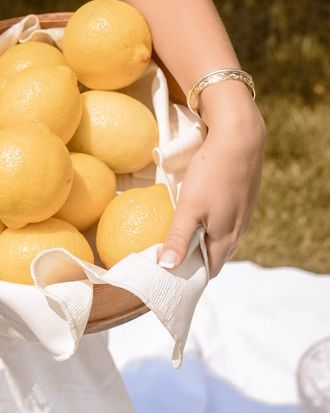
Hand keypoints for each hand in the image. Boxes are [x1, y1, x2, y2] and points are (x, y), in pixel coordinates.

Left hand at [160, 89, 265, 278]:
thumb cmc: (212, 174)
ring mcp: (244, 214)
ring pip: (222, 237)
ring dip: (204, 240)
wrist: (240, 138)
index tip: (170, 273)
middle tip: (171, 254)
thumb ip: (179, 239)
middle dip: (196, 260)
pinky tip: (199, 212)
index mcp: (226, 239)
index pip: (209, 271)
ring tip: (181, 235)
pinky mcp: (244, 199)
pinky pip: (226, 220)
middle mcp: (239, 231)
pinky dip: (212, 223)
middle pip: (216, 256)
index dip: (191, 275)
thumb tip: (167, 267)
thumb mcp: (189, 208)